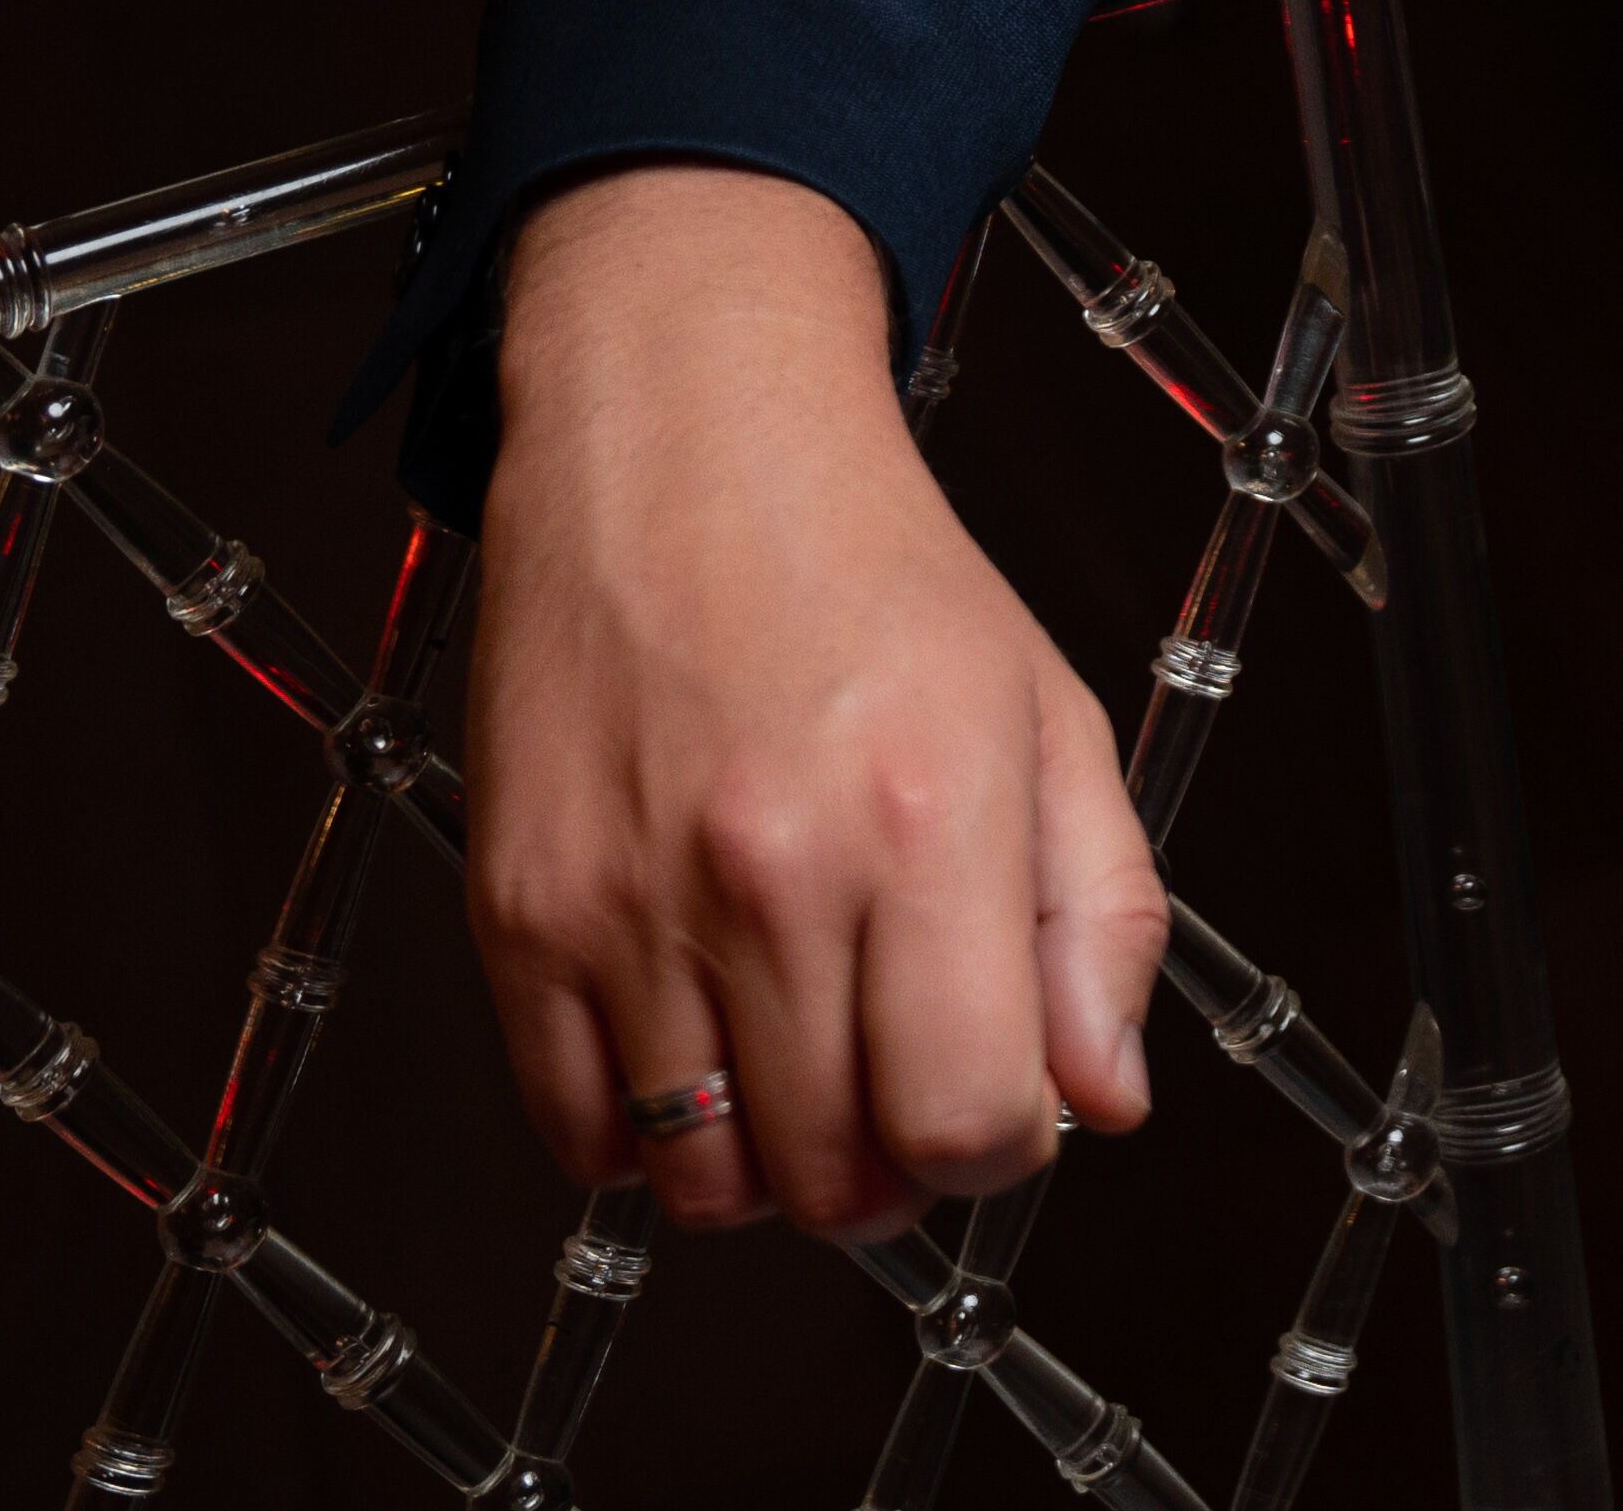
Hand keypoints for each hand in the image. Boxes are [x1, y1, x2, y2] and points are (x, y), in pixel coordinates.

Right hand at [462, 167, 1160, 1237]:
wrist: (685, 439)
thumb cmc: (879, 575)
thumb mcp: (1050, 718)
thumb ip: (1103, 920)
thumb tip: (1105, 1102)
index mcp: (931, 822)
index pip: (967, 1123)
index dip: (999, 1145)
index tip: (995, 1092)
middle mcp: (775, 874)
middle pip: (837, 1179)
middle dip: (892, 1169)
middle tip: (897, 1077)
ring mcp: (630, 902)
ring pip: (705, 1184)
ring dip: (768, 1164)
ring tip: (799, 1060)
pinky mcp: (517, 911)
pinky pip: (576, 1137)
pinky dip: (642, 1141)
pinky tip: (694, 1044)